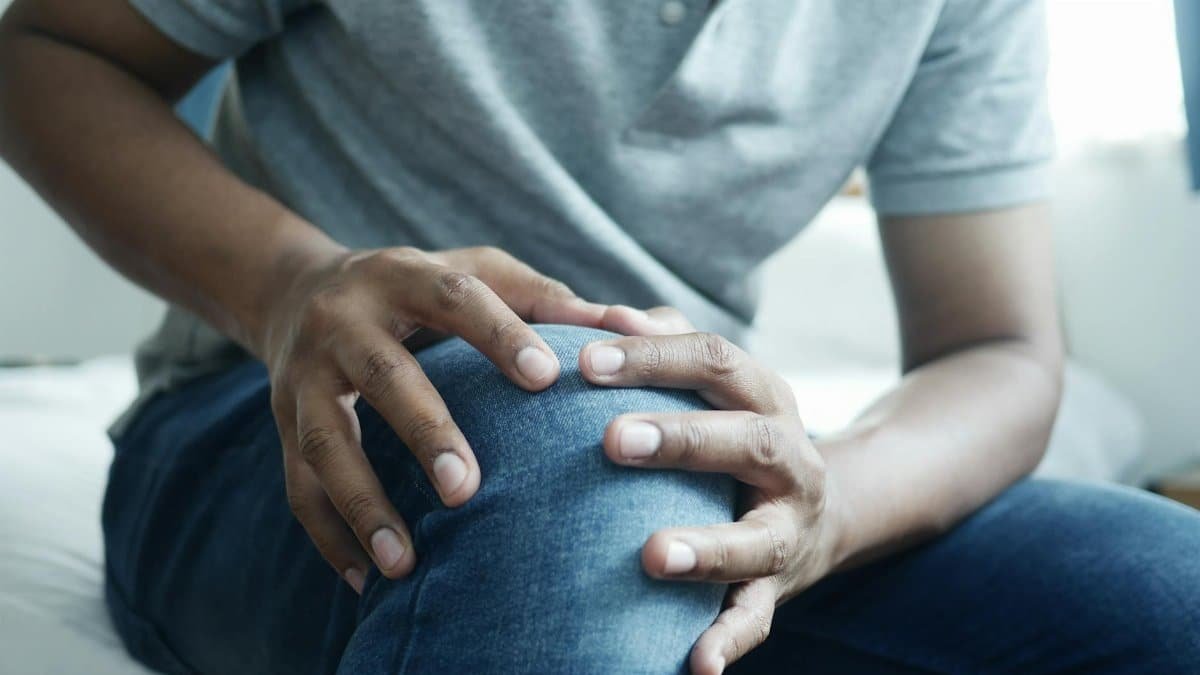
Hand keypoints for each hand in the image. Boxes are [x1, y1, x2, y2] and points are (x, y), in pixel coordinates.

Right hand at [259, 244, 607, 592]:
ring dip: (364, 504)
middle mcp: (345, 322)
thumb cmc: (418, 290)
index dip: (499, 334)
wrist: (297, 292)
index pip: (454, 297)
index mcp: (403, 275)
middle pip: (383, 375)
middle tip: (468, 489)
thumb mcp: (474, 274)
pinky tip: (366, 579)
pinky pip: (297, 486)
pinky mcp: (282, 423)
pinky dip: (330, 536)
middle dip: (425, 432)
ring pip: (327, 442)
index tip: (547, 378)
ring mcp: (304, 376)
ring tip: (404, 562)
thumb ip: (546, 299)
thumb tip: (634, 326)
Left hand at [579, 309, 844, 673]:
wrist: (826, 507)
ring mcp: (789, 527)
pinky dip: (729, 641)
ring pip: (758, 537)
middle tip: (611, 441)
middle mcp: (789, 456)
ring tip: (650, 556)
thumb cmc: (736, 431)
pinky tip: (695, 665)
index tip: (586, 361)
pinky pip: (758, 617)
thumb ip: (664, 344)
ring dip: (707, 547)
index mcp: (765, 396)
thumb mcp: (718, 383)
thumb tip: (605, 315)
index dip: (654, 357)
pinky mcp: (780, 586)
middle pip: (746, 439)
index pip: (716, 360)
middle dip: (681, 438)